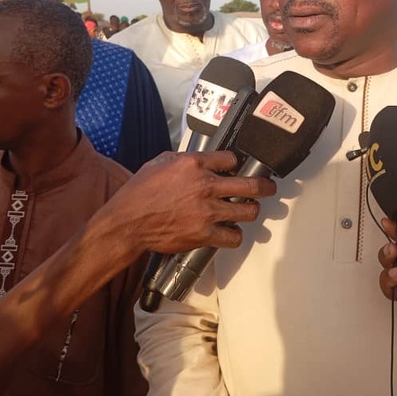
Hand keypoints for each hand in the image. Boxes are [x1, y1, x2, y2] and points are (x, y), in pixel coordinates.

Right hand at [92, 151, 275, 255]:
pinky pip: (233, 237)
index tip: (238, 169)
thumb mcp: (159, 163)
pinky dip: (234, 236)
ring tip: (250, 211)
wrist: (127, 223)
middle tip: (269, 188)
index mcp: (193, 164)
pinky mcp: (204, 234)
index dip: (236, 165)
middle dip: (265, 187)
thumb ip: (182, 159)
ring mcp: (207, 211)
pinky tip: (230, 232)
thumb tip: (198, 159)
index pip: (231, 159)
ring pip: (247, 211)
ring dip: (251, 211)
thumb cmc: (138, 193)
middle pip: (250, 185)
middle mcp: (205, 186)